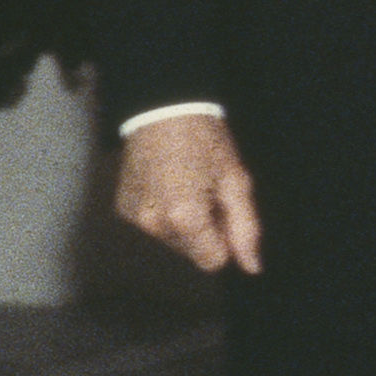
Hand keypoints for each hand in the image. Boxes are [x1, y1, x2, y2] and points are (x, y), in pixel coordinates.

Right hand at [116, 110, 264, 275]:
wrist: (162, 107)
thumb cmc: (205, 140)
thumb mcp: (235, 180)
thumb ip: (246, 227)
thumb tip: (252, 267)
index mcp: (185, 218)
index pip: (213, 261)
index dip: (225, 239)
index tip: (224, 210)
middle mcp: (154, 225)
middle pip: (192, 253)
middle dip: (205, 231)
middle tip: (207, 192)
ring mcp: (134, 219)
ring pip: (173, 241)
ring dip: (185, 224)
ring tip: (187, 186)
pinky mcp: (123, 210)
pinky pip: (154, 227)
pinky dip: (164, 214)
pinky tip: (167, 185)